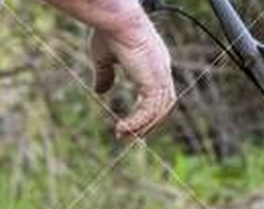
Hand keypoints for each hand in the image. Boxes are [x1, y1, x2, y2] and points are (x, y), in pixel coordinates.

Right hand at [90, 11, 175, 137]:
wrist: (115, 18)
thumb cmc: (109, 30)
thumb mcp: (104, 57)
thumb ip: (105, 75)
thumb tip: (100, 92)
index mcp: (154, 65)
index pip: (158, 94)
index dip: (149, 109)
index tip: (134, 122)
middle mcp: (162, 71)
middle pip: (163, 106)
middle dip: (149, 123)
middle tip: (131, 135)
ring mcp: (161, 77)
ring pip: (158, 112)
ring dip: (142, 126)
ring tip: (123, 135)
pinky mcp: (155, 82)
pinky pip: (149, 110)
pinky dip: (137, 122)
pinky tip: (122, 128)